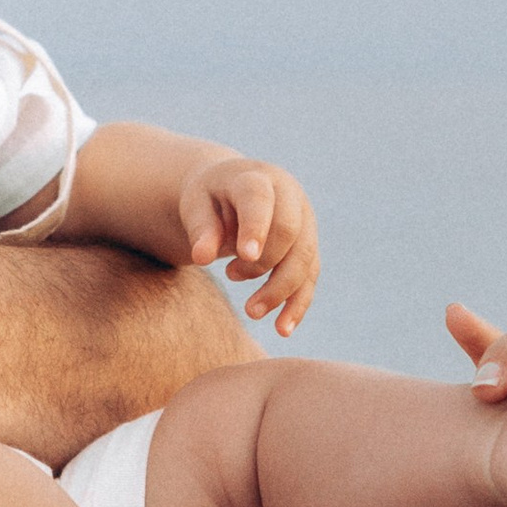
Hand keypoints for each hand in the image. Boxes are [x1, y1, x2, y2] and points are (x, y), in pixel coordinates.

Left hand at [181, 157, 319, 334]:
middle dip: (264, 264)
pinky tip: (282, 329)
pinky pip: (310, 277)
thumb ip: (200, 228)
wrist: (232, 192)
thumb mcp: (196, 205)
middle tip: (230, 277)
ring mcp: (305, 221)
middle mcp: (289, 196)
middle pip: (289, 233)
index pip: (259, 199)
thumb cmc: (209, 199)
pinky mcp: (308, 246)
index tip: (246, 256)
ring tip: (251, 312)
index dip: (256, 226)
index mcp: (256, 178)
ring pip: (305, 259)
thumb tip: (202, 257)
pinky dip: (298, 304)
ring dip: (281, 290)